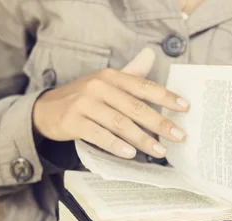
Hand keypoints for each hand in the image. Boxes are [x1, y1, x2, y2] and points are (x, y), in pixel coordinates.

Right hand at [32, 47, 188, 158]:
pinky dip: (116, 145)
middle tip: (178, 136)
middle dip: (160, 123)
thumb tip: (151, 55)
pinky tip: (130, 154)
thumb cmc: (84, 97)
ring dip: (142, 139)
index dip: (166, 97)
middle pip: (135, 107)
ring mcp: (85, 104)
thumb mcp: (106, 82)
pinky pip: (100, 135)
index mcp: (111, 76)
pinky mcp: (74, 122)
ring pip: (120, 123)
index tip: (185, 108)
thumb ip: (131, 73)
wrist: (46, 109)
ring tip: (160, 150)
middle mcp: (99, 87)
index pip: (144, 86)